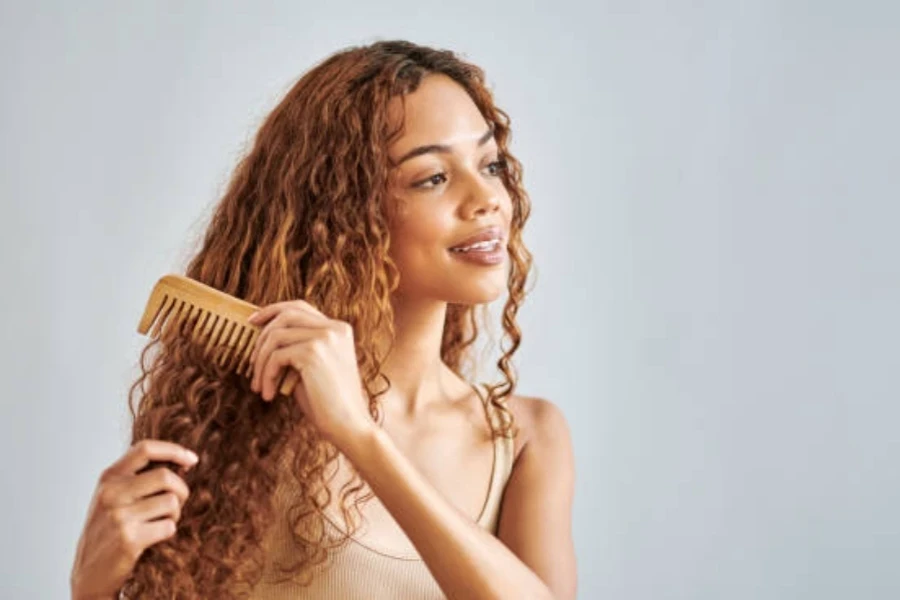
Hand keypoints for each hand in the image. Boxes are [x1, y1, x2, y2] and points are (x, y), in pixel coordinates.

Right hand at [70, 440, 197, 599]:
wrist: (90, 573)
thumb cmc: (109, 531)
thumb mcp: (114, 497)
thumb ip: (140, 478)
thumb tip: (185, 462)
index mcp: (108, 478)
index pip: (145, 448)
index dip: (174, 450)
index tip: (192, 459)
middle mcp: (111, 493)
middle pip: (166, 476)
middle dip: (181, 490)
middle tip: (175, 504)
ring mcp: (119, 516)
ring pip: (171, 502)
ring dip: (174, 514)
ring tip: (160, 522)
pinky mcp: (129, 538)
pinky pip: (169, 526)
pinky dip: (168, 532)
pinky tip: (153, 538)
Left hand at [248, 301, 375, 449]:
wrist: (348, 425)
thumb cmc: (329, 403)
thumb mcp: (314, 368)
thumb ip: (297, 348)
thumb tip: (263, 338)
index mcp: (339, 329)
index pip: (300, 307)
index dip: (273, 310)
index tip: (252, 322)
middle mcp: (334, 328)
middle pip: (286, 314)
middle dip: (261, 335)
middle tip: (250, 361)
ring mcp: (325, 338)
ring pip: (276, 336)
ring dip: (260, 362)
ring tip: (259, 386)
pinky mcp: (313, 352)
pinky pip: (276, 356)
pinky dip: (266, 376)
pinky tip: (269, 394)